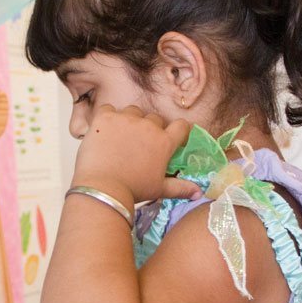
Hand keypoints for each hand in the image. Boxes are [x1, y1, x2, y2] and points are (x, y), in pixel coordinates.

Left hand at [71, 105, 200, 205]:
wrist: (103, 188)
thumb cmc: (133, 190)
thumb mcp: (159, 189)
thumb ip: (180, 188)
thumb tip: (198, 193)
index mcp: (163, 142)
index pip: (181, 125)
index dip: (178, 129)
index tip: (173, 136)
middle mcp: (148, 126)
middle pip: (154, 118)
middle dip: (150, 128)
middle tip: (140, 144)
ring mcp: (126, 119)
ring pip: (133, 111)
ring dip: (130, 121)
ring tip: (121, 138)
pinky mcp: (105, 118)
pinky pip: (109, 109)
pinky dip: (108, 118)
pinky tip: (104, 133)